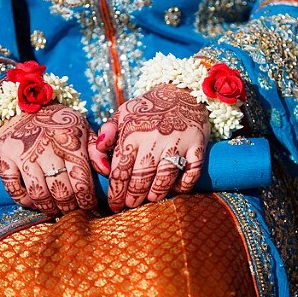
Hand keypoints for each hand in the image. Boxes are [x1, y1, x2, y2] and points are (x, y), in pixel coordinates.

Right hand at [0, 103, 96, 214]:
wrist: (22, 104)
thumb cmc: (59, 121)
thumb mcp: (82, 128)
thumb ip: (97, 149)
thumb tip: (106, 171)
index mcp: (69, 140)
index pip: (81, 178)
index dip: (86, 197)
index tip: (89, 205)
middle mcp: (46, 147)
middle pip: (61, 189)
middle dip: (70, 206)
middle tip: (73, 211)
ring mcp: (23, 153)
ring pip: (38, 192)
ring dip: (49, 207)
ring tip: (56, 211)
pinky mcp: (4, 156)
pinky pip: (13, 187)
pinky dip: (24, 200)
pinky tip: (34, 203)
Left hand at [89, 83, 209, 211]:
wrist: (182, 91)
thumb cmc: (148, 108)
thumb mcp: (123, 113)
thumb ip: (106, 134)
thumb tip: (100, 158)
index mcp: (132, 134)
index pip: (120, 171)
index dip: (115, 192)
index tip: (114, 204)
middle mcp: (154, 140)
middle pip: (141, 178)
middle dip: (133, 197)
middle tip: (130, 205)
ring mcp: (177, 143)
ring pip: (165, 178)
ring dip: (156, 193)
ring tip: (150, 200)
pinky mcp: (197, 145)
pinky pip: (191, 172)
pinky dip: (184, 185)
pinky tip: (175, 190)